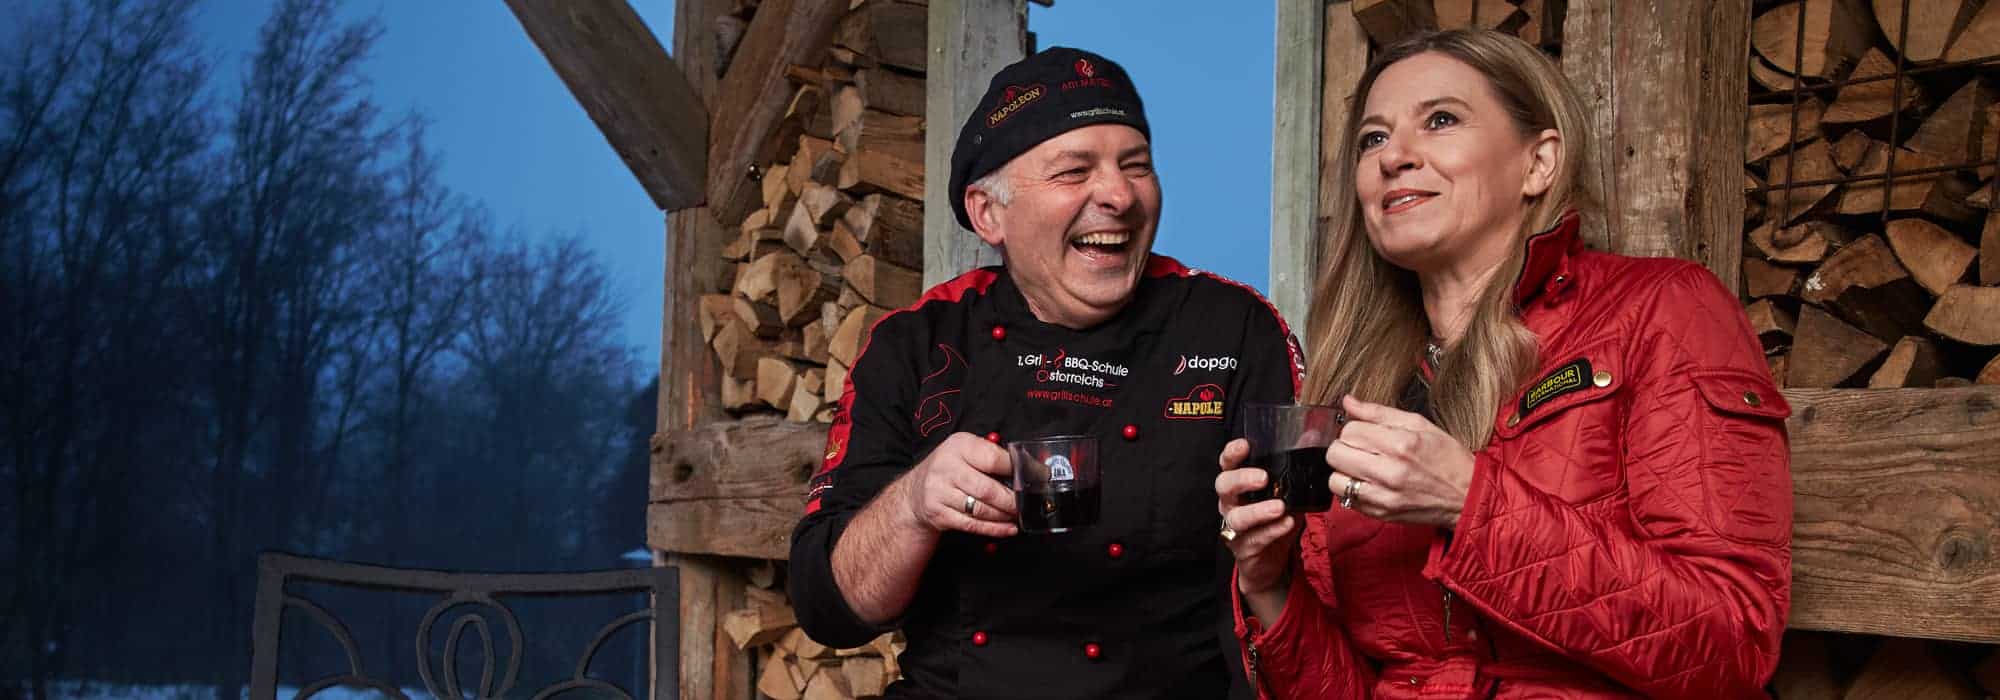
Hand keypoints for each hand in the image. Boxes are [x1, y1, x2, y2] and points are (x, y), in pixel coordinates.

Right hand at [896, 432, 1017, 537]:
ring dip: (1005, 516)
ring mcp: (940, 492)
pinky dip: (995, 529)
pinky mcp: (939, 514)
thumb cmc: (949, 469)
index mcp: (959, 446)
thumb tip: (1028, 467)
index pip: (993, 458)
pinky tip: (1008, 528)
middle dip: (1012, 500)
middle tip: (1026, 503)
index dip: (1018, 470)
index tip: (1037, 476)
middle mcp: (946, 467)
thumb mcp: (965, 451)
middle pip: (988, 489)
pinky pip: (972, 525)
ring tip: (1017, 515)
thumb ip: (992, 455)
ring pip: (982, 509)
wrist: (916, 491)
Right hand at [1215, 438, 1300, 595]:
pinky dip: (1272, 531)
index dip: (1231, 453)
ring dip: (1258, 511)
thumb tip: (1310, 439)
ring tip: (1279, 507)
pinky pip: (1255, 539)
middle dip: (1241, 479)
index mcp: (1238, 486)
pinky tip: (1287, 524)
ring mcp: (1234, 528)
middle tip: (1263, 477)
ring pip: (1237, 517)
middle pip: (1224, 486)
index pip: (1227, 464)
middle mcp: (1230, 504)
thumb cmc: (1275, 521)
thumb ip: (1293, 473)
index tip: (1245, 445)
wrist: (1270, 561)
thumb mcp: (1287, 495)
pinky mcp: (1243, 549)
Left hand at [1325, 395, 1474, 527]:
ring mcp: (1383, 496)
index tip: (1364, 432)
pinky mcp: (1380, 514)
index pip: (1349, 430)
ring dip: (1344, 470)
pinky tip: (1368, 482)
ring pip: (1335, 480)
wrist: (1467, 495)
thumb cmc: (1446, 458)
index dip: (1353, 428)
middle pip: (1336, 454)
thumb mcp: (1419, 424)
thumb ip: (1378, 412)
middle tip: (1359, 448)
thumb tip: (1348, 402)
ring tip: (1362, 466)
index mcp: (1400, 444)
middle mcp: (1389, 472)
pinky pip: (1346, 499)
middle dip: (1343, 447)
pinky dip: (1351, 489)